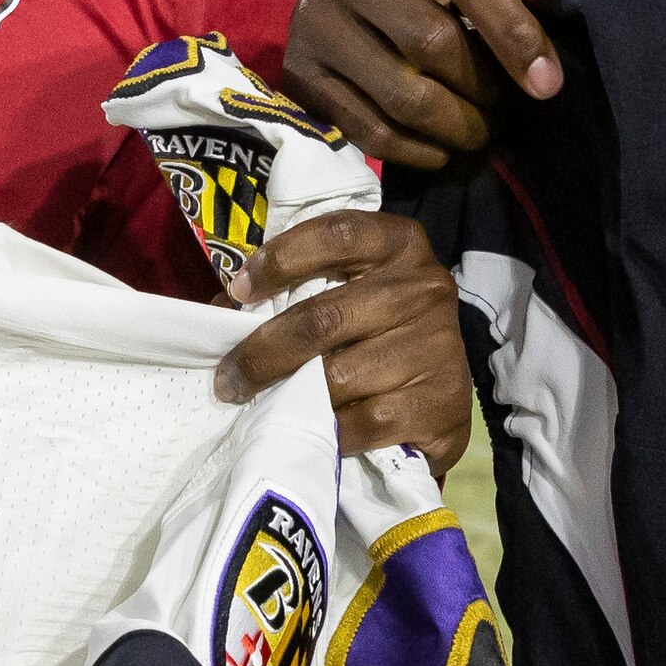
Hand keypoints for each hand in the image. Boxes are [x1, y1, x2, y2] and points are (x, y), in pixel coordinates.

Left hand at [217, 208, 474, 467]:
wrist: (442, 395)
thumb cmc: (378, 333)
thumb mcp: (350, 293)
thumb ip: (298, 288)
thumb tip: (223, 312)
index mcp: (400, 245)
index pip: (336, 234)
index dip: (281, 258)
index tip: (239, 290)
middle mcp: (424, 287)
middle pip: (325, 317)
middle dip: (264, 351)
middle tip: (230, 379)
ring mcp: (438, 345)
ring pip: (338, 377)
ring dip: (294, 398)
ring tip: (271, 409)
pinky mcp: (442, 401)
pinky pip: (364, 421)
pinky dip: (331, 430)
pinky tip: (319, 431)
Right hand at [283, 0, 558, 173]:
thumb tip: (542, 73)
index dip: (511, 32)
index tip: (546, 82)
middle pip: (430, 42)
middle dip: (484, 89)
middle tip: (510, 111)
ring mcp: (313, 15)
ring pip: (402, 95)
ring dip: (456, 127)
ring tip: (482, 133)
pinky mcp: (298, 69)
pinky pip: (367, 129)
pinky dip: (416, 150)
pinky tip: (442, 149)